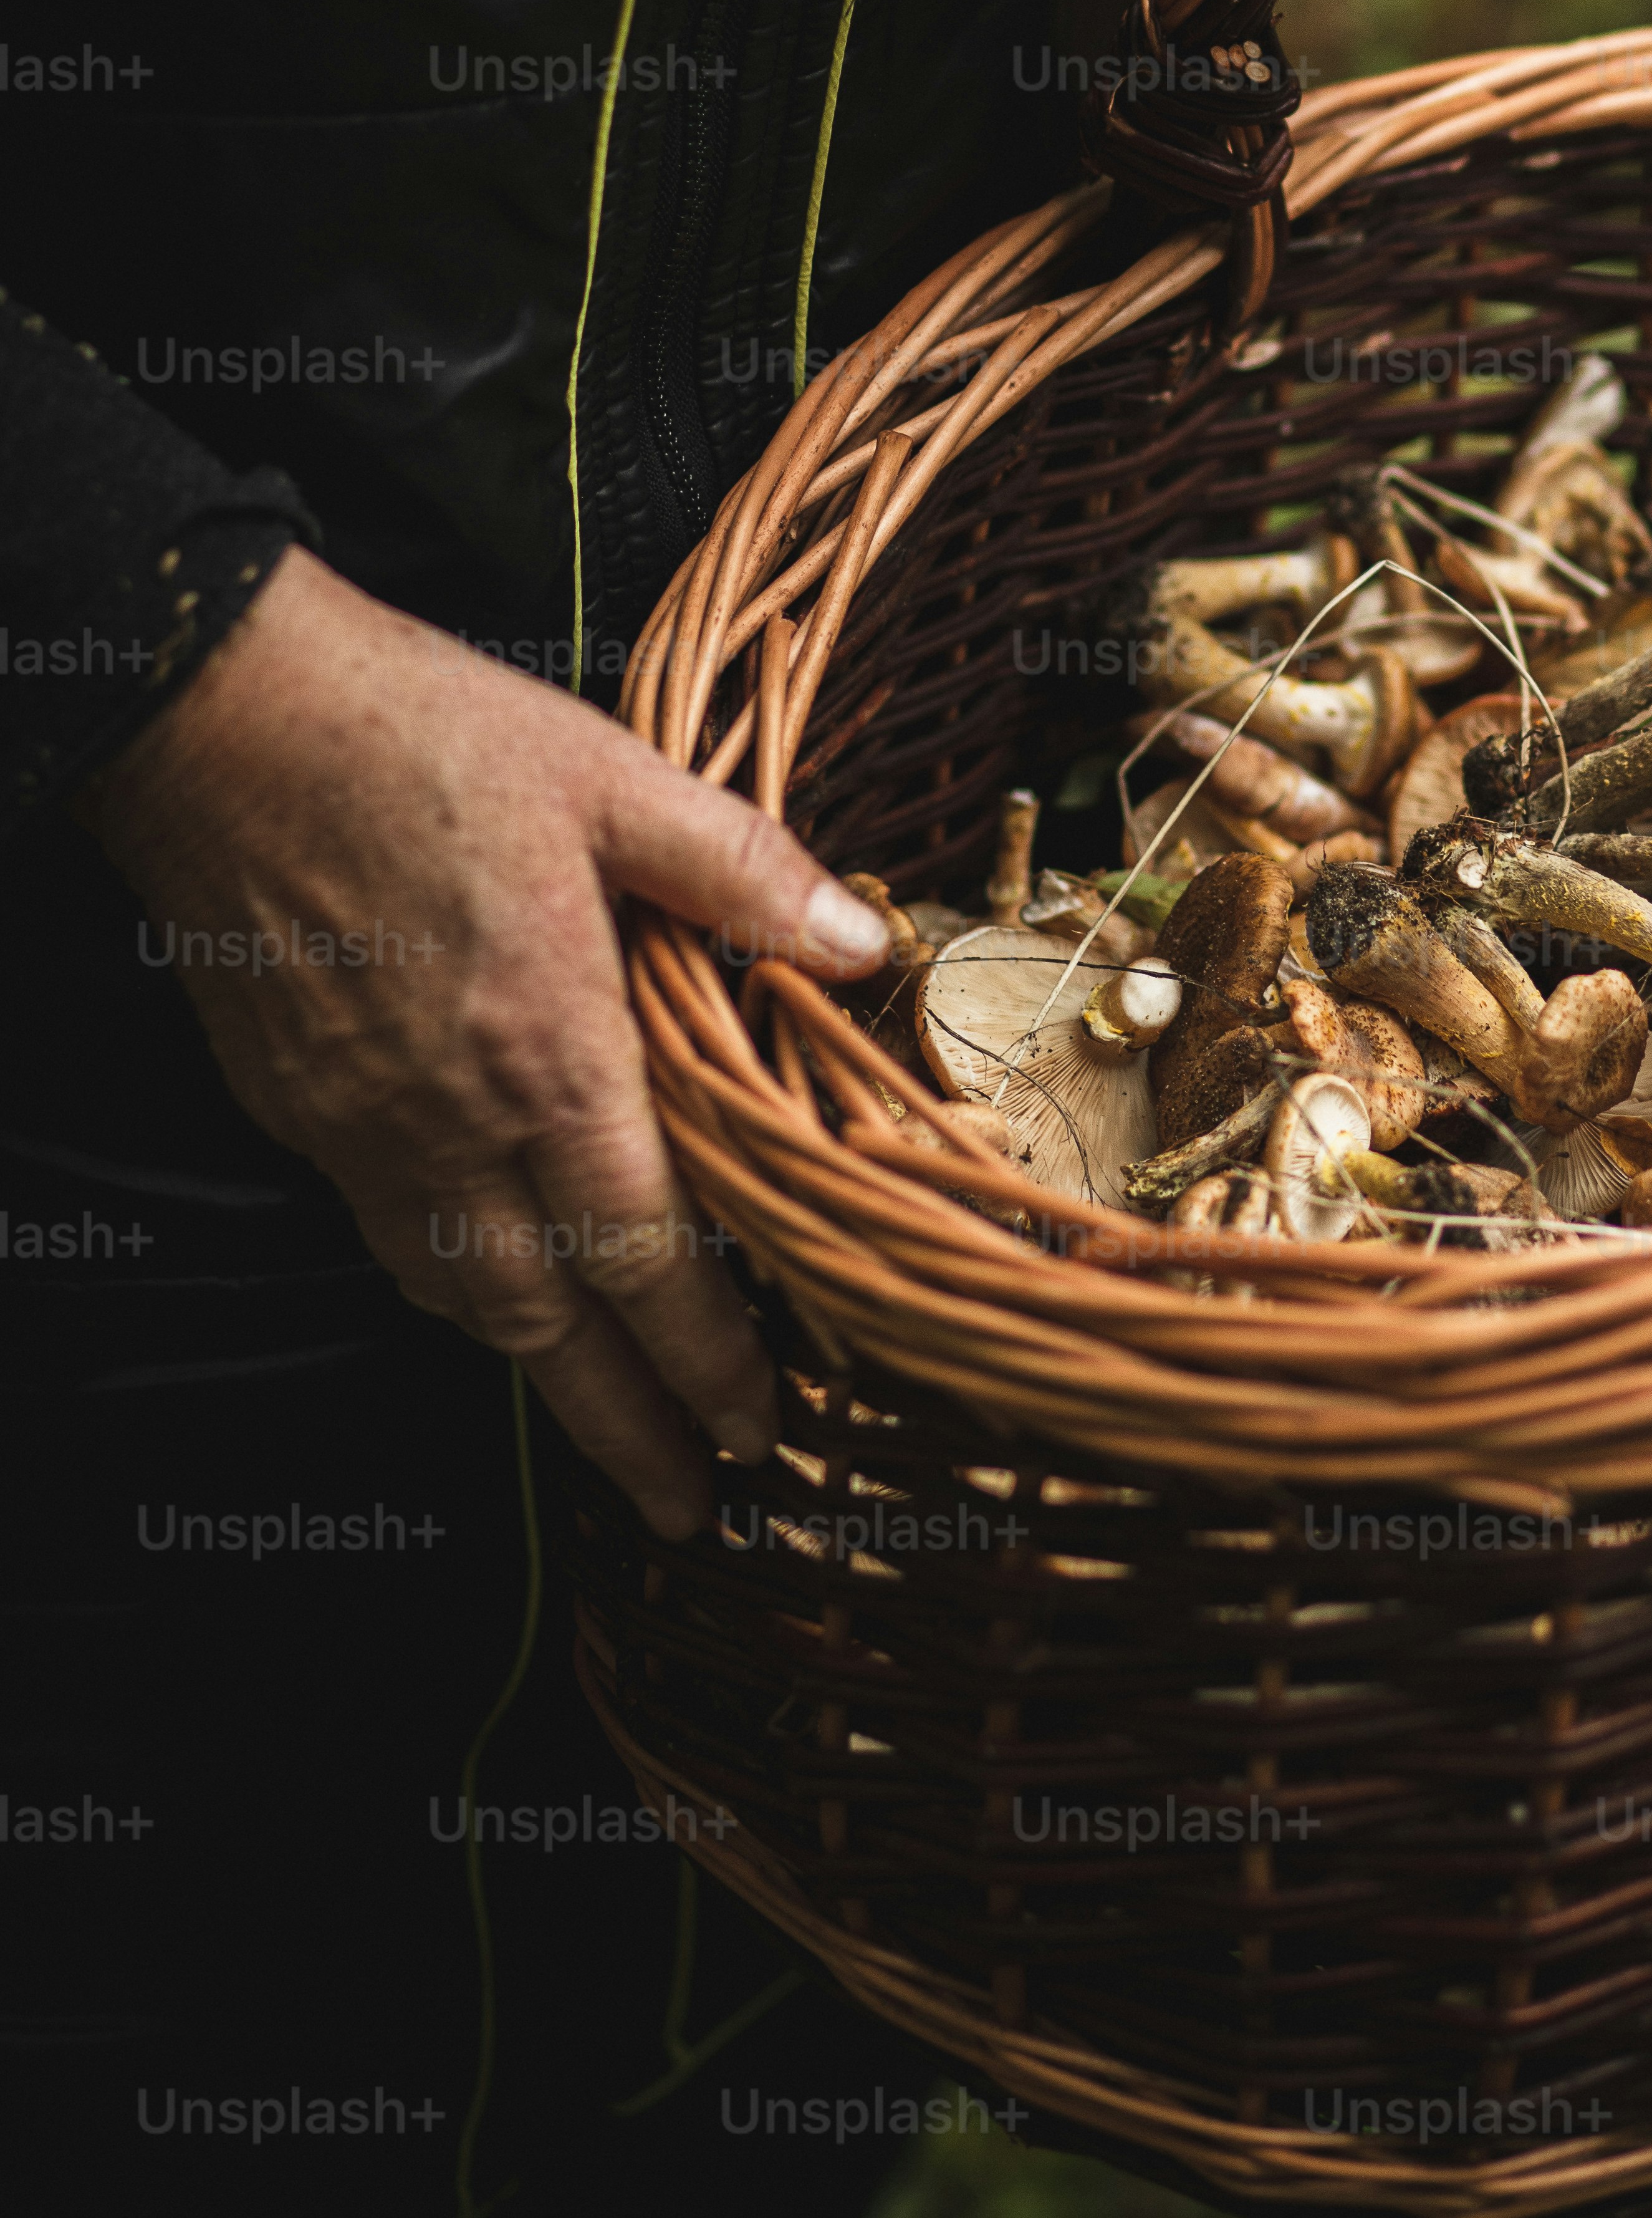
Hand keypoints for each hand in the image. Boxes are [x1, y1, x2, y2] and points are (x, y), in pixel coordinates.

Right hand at [76, 545, 888, 1539]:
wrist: (222, 716)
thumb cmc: (421, 734)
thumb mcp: (612, 777)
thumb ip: (741, 873)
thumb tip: (864, 938)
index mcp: (551, 1053)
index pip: (648, 1253)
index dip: (708, 1354)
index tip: (760, 1424)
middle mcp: (454, 1121)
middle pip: (549, 1324)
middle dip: (626, 1427)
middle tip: (688, 1500)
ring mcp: (364, 1125)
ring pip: (461, 1297)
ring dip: (538, 1376)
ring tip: (603, 1431)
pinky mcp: (299, 1106)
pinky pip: (389, 1237)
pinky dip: (453, 1291)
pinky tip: (488, 1297)